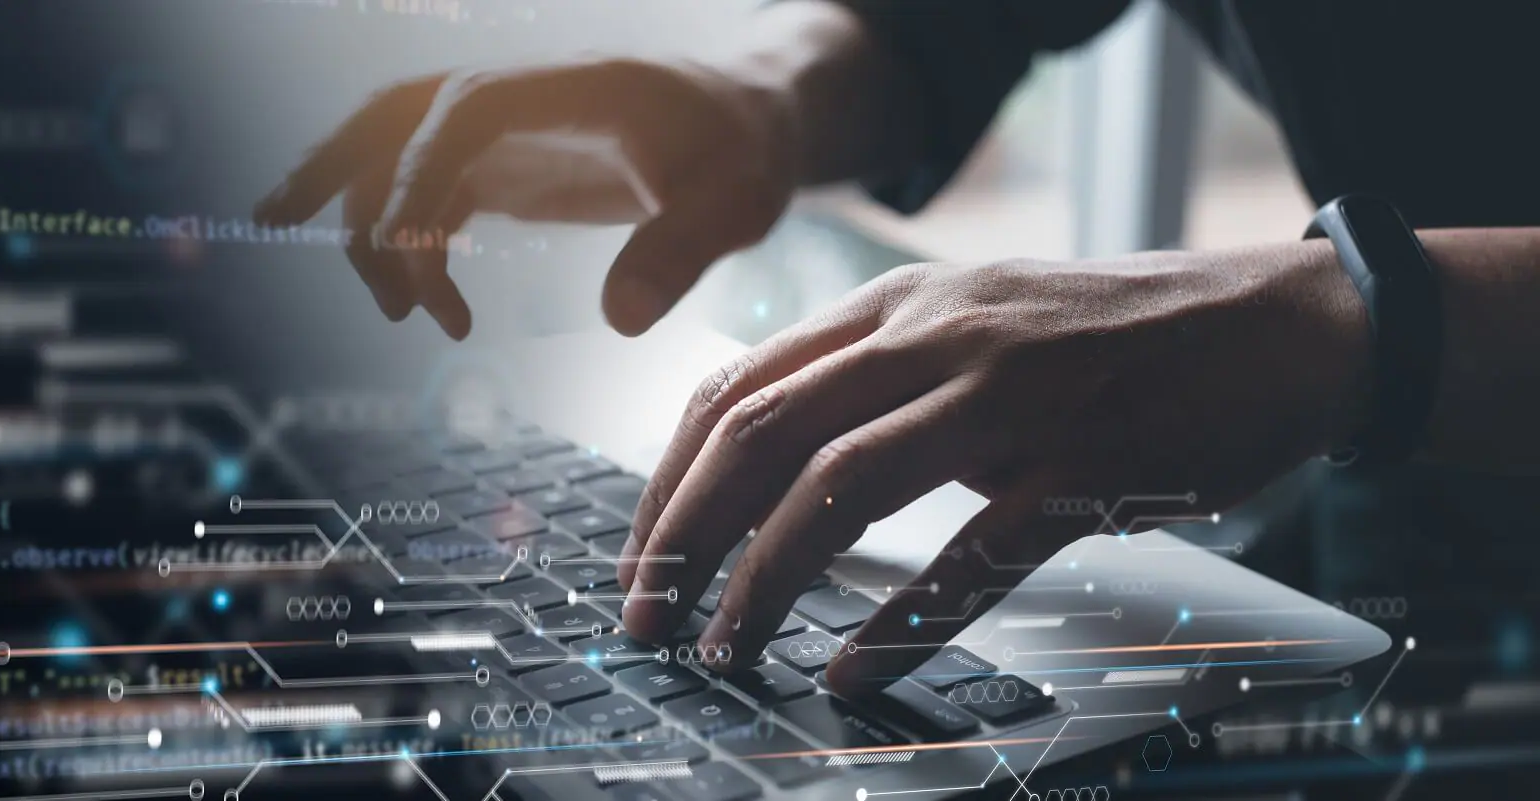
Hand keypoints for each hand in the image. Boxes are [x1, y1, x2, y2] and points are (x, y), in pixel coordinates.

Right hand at [253, 57, 798, 338]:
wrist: (752, 122)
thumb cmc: (746, 150)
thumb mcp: (739, 200)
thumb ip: (684, 250)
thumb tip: (620, 321)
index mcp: (565, 87)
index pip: (465, 113)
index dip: (422, 172)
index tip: (406, 246)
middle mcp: (516, 100)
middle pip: (394, 113)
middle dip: (329, 162)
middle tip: (269, 220)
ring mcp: (501, 132)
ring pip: (394, 157)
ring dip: (366, 222)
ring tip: (400, 315)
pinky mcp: (501, 167)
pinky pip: (426, 197)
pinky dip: (411, 249)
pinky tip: (435, 312)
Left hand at [614, 241, 1371, 692]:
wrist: (1274, 326)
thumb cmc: (1110, 337)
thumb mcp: (970, 321)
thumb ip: (873, 372)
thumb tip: (766, 453)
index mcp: (896, 306)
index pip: (737, 387)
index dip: (667, 481)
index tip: (638, 555)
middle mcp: (936, 337)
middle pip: (763, 434)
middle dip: (682, 535)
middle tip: (646, 615)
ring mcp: (1010, 400)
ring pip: (841, 487)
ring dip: (764, 578)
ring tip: (725, 646)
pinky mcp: (1083, 469)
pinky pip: (971, 556)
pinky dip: (899, 621)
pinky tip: (853, 669)